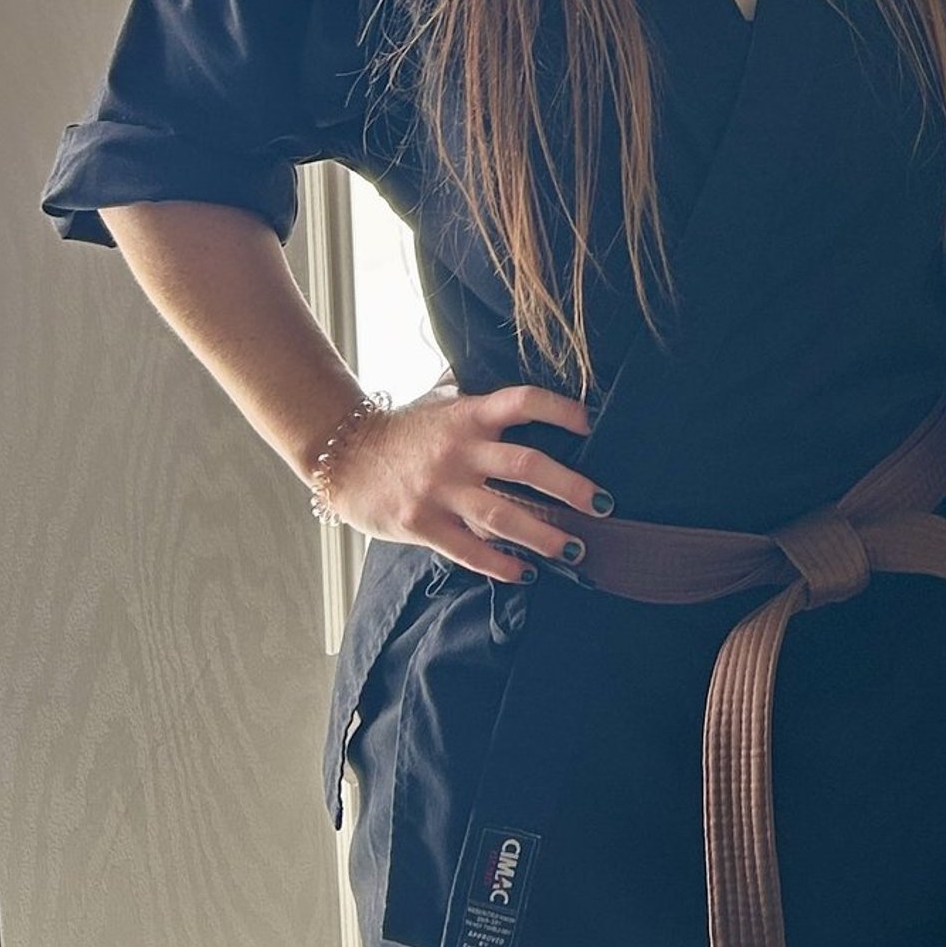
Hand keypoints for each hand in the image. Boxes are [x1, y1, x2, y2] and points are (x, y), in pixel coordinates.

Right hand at [326, 384, 609, 584]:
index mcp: (467, 414)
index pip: (523, 403)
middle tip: (604, 504)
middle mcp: (458, 450)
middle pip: (526, 466)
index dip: (561, 410)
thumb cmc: (400, 428)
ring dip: (544, 535)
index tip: (592, 424)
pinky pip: (469, 550)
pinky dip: (500, 564)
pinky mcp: (421, 524)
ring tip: (576, 550)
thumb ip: (476, 392)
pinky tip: (526, 573)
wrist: (341, 454)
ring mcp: (439, 489)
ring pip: (503, 515)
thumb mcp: (439, 399)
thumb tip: (513, 373)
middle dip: (571, 487)